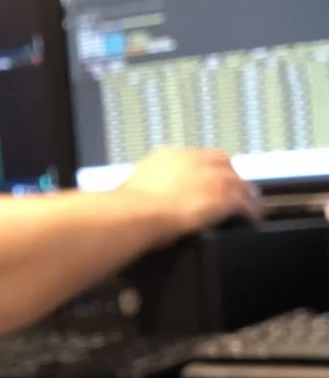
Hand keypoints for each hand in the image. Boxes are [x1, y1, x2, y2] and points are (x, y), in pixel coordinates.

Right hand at [121, 148, 262, 243]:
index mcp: (166, 155)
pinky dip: (250, 212)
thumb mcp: (132, 190)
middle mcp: (192, 159)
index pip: (193, 157)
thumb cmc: (127, 208)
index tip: (203, 182)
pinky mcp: (225, 196)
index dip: (202, 170)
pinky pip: (246, 203)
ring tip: (248, 209)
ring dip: (244, 195)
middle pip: (222, 163)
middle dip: (228, 177)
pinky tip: (251, 222)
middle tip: (231, 193)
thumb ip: (143, 188)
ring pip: (239, 183)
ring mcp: (212, 176)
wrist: (138, 214)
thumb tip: (140, 197)